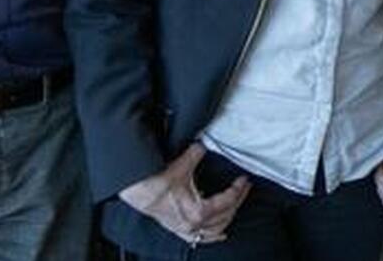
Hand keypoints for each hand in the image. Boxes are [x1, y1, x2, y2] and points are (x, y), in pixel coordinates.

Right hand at [118, 143, 249, 245]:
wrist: (137, 193)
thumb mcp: (181, 165)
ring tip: (236, 203)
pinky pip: (201, 238)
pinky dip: (213, 235)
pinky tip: (220, 234)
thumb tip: (204, 144)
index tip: (244, 179)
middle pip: (225, 215)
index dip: (238, 190)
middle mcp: (194, 225)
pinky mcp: (180, 230)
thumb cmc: (157, 183)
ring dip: (228, 217)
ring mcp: (187, 230)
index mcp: (198, 212)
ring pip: (216, 229)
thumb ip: (197, 153)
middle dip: (238, 200)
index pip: (227, 202)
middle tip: (244, 187)